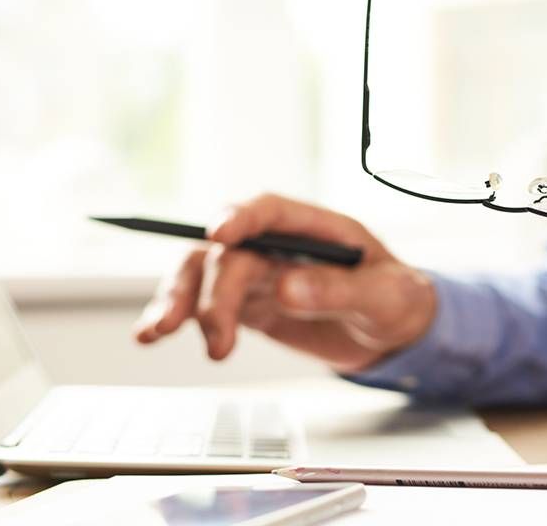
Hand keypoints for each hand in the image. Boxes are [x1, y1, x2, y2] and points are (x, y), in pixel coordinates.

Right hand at [132, 193, 436, 372]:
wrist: (394, 335)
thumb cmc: (397, 300)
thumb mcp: (386, 296)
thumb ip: (339, 290)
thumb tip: (289, 288)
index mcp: (315, 228)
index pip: (270, 211)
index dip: (241, 217)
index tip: (217, 235)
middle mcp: (278, 244)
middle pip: (229, 252)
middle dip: (212, 290)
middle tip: (214, 334)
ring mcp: (258, 273)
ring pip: (203, 273)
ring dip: (177, 298)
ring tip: (159, 333)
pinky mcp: (246, 304)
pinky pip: (202, 303)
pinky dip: (174, 316)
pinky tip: (149, 333)